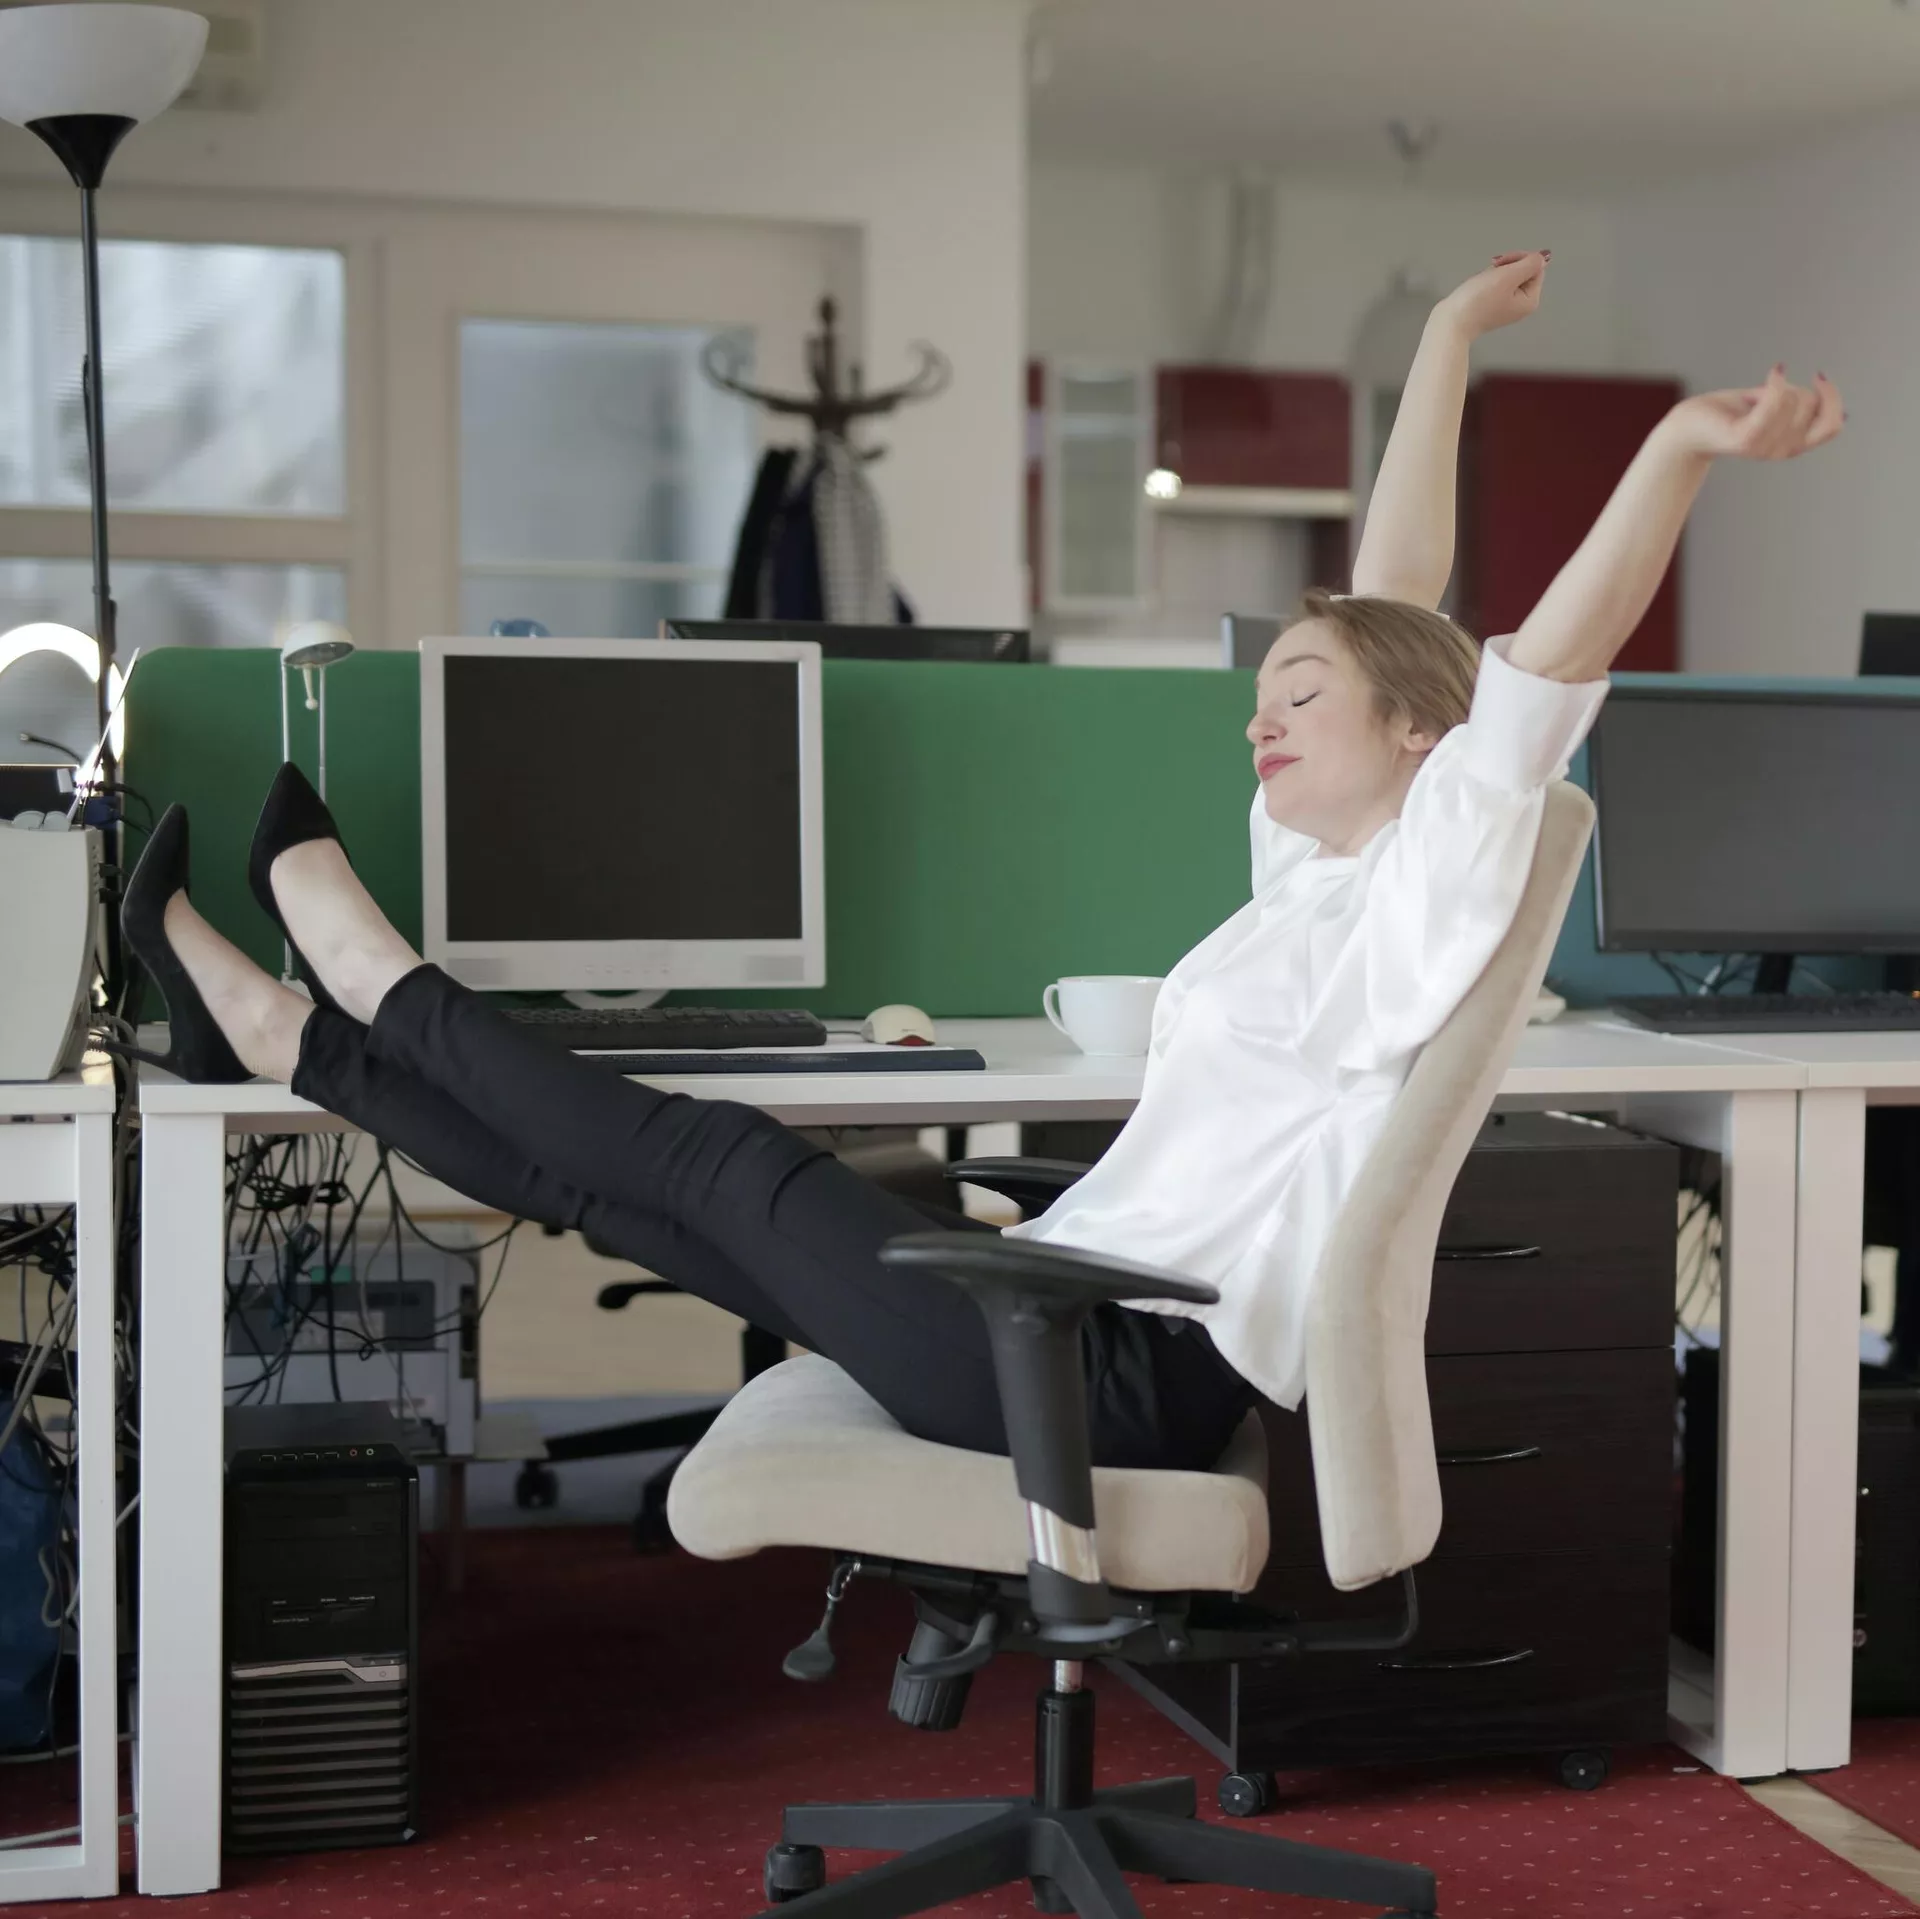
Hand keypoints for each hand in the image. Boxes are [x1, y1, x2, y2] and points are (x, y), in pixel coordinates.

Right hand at [1436, 250, 1548, 339]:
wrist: (1450, 322)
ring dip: (1496, 273)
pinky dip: (1488, 280)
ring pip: (1509, 276)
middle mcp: (1522, 305)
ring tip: (1483, 281)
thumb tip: (1543, 257)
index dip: (1519, 258)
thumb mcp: (1508, 276)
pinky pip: (1498, 284)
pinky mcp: (1493, 306)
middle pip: (1523, 271)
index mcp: (1530, 300)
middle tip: (1491, 271)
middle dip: (1506, 266)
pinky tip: (1479, 286)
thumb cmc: (1477, 301)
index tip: (1501, 263)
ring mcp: (1507, 306)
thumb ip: (1530, 263)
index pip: (1536, 266)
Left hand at [1659, 367, 1844, 463]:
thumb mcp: (1773, 408)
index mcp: (1791, 445)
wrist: (1685, 429)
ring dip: (1780, 385)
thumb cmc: (1727, 414)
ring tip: (1756, 392)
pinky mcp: (1745, 439)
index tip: (1818, 376)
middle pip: (1812, 406)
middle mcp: (1780, 451)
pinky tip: (1774, 372)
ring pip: (1794, 401)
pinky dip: (1776, 383)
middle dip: (1797, 387)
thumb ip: (1800, 407)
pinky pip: (1775, 402)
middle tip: (1770, 389)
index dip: (1833, 398)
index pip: (1831, 426)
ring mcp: (1763, 447)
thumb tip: (1841, 410)